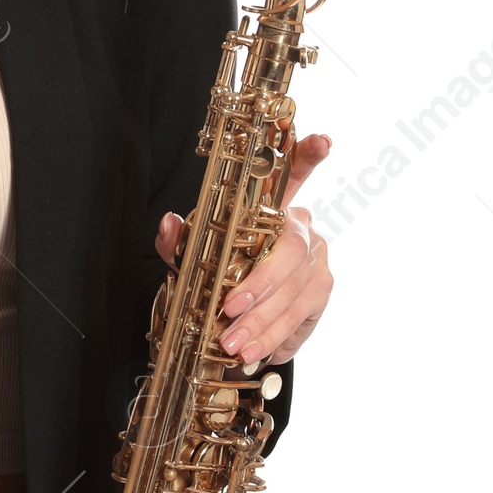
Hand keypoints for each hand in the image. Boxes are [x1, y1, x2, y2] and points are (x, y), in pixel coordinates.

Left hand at [154, 131, 334, 368]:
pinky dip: (274, 337)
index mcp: (273, 209)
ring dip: (263, 321)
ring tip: (234, 344)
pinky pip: (301, 318)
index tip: (323, 140)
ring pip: (296, 291)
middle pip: (291, 251)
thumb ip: (179, 243)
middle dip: (261, 283)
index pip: (294, 176)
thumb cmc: (219, 273)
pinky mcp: (321, 296)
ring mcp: (316, 263)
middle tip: (230, 310)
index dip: (309, 156)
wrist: (236, 316)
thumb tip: (168, 223)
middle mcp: (301, 230)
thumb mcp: (193, 257)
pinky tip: (256, 351)